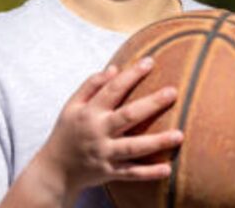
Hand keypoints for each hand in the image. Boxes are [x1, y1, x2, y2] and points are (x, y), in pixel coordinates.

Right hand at [39, 57, 182, 200]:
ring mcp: (105, 154)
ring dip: (157, 142)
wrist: (54, 170)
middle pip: (128, 116)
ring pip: (134, 147)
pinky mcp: (110, 173)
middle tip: (173, 92)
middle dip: (151, 104)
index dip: (131, 75)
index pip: (112, 90)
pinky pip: (132, 173)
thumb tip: (114, 68)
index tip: (150, 61)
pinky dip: (149, 173)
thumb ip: (91, 85)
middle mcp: (98, 132)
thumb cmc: (67, 132)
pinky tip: (168, 169)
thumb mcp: (72, 106)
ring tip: (180, 134)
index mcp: (89, 113)